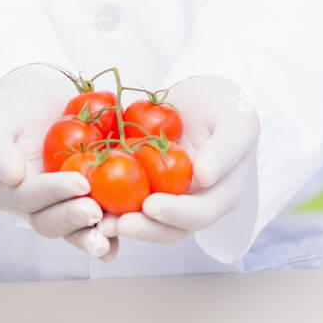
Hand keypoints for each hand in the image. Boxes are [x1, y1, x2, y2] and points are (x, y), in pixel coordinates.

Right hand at [0, 63, 118, 262]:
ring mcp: (60, 203)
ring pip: (73, 229)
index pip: (30, 197)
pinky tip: (126, 234)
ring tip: (112, 235)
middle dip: (74, 220)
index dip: (55, 193)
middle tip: (97, 211)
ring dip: (92, 236)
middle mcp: (33, 204)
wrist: (40, 94)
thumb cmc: (13, 104)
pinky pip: (95, 218)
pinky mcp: (84, 197)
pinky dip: (110, 232)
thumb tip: (11, 176)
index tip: (80, 183)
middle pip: (51, 221)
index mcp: (8, 190)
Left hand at [99, 74, 258, 244]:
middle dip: (142, 229)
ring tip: (94, 217)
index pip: (199, 214)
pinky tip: (85, 194)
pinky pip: (126, 196)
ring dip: (120, 222)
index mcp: (220, 194)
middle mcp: (193, 202)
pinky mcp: (145, 183)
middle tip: (113, 224)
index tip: (151, 206)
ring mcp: (168, 195)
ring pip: (145, 219)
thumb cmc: (226, 105)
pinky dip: (107, 199)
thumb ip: (225, 149)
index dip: (175, 214)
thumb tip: (205, 177)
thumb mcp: (237, 121)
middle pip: (168, 228)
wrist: (204, 94)